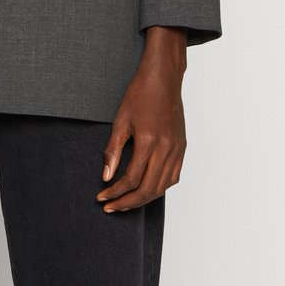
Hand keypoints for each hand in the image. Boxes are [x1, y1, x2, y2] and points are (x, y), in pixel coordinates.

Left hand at [96, 25, 186, 211]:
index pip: (131, 179)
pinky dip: (160, 188)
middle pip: (148, 189)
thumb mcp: (121, 119)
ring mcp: (177, 149)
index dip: (115, 192)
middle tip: (111, 206)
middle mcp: (166, 149)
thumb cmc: (140, 94)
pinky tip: (147, 189)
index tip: (102, 197)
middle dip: (128, 202)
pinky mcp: (182, 148)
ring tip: (126, 202)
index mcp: (148, 141)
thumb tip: (106, 176)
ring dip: (144, 198)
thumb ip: (113, 150)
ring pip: (162, 187)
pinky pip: (173, 177)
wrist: (164, 78)